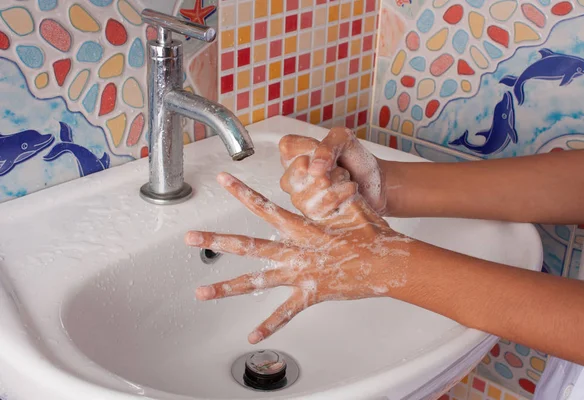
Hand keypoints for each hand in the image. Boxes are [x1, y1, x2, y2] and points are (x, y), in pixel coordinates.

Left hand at [185, 171, 412, 343]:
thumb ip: (334, 192)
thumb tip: (329, 172)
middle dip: (217, 242)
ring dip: (228, 287)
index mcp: (303, 228)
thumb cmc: (373, 235)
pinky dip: (269, 325)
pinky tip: (252, 337)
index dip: (243, 192)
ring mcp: (302, 274)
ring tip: (201, 293)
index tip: (224, 180)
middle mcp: (297, 251)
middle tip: (190, 239)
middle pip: (250, 245)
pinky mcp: (312, 294)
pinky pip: (286, 312)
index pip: (266, 207)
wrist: (390, 264)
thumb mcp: (352, 206)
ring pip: (258, 282)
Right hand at [279, 127, 387, 214]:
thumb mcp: (345, 141)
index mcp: (294, 155)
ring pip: (306, 193)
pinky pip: (320, 207)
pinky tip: (350, 191)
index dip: (309, 148)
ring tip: (345, 179)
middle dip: (325, 169)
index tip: (327, 151)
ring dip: (336, 182)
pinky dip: (342, 195)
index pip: (287, 146)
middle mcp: (292, 178)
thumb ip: (328, 146)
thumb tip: (313, 169)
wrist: (377, 185)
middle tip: (337, 167)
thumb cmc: (357, 161)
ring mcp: (300, 199)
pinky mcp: (313, 216)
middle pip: (294, 173)